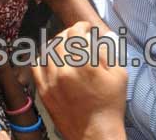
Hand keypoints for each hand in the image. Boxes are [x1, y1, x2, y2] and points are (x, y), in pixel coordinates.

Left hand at [33, 22, 127, 139]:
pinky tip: (51, 58)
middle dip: (69, 34)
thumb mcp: (119, 75)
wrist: (95, 132)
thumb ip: (109, 52)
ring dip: (56, 44)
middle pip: (60, 40)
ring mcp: (51, 80)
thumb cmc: (110, 104)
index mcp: (86, 65)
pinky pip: (36, 66)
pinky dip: (43, 58)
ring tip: (64, 47)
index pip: (76, 33)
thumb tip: (99, 36)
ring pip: (48, 51)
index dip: (81, 26)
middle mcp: (66, 70)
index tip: (85, 27)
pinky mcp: (43, 90)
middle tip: (76, 36)